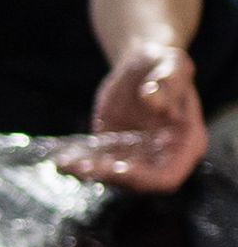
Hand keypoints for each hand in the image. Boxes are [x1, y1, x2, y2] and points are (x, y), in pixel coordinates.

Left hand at [62, 44, 207, 192]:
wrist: (141, 66)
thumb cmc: (164, 64)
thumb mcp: (173, 64)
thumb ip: (169, 81)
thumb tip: (154, 100)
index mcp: (185, 143)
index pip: (166, 178)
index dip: (143, 179)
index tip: (120, 168)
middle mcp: (160, 157)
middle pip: (133, 182)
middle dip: (106, 176)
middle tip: (83, 165)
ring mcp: (135, 158)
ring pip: (109, 177)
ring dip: (86, 173)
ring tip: (66, 163)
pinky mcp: (112, 153)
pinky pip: (94, 165)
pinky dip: (77, 164)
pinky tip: (61, 159)